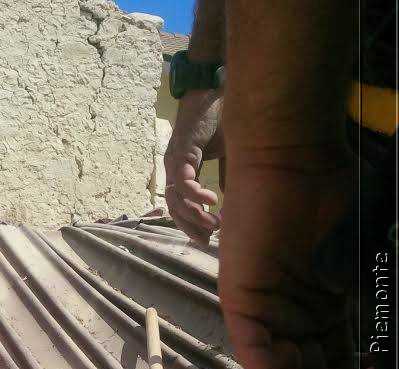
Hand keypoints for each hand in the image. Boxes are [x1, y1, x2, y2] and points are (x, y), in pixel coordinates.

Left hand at [164, 89, 223, 243]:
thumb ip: (226, 176)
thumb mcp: (228, 154)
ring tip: (213, 224)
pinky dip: (195, 193)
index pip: (180, 205)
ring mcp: (175, 160)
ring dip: (193, 215)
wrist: (214, 90)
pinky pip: (183, 179)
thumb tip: (233, 201)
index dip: (190, 224)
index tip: (206, 239)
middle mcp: (174, 168)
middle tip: (207, 239)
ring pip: (176, 198)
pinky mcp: (181, 151)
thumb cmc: (220, 119)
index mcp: (183, 171)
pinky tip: (211, 200)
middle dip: (190, 226)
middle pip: (174, 207)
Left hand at [219, 148, 358, 368]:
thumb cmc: (339, 194)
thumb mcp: (370, 261)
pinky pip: (260, 356)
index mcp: (328, 301)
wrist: (296, 159)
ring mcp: (268, 309)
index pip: (344, 358)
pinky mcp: (241, 304)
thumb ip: (379, 304)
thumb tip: (389, 352)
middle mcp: (296, 312)